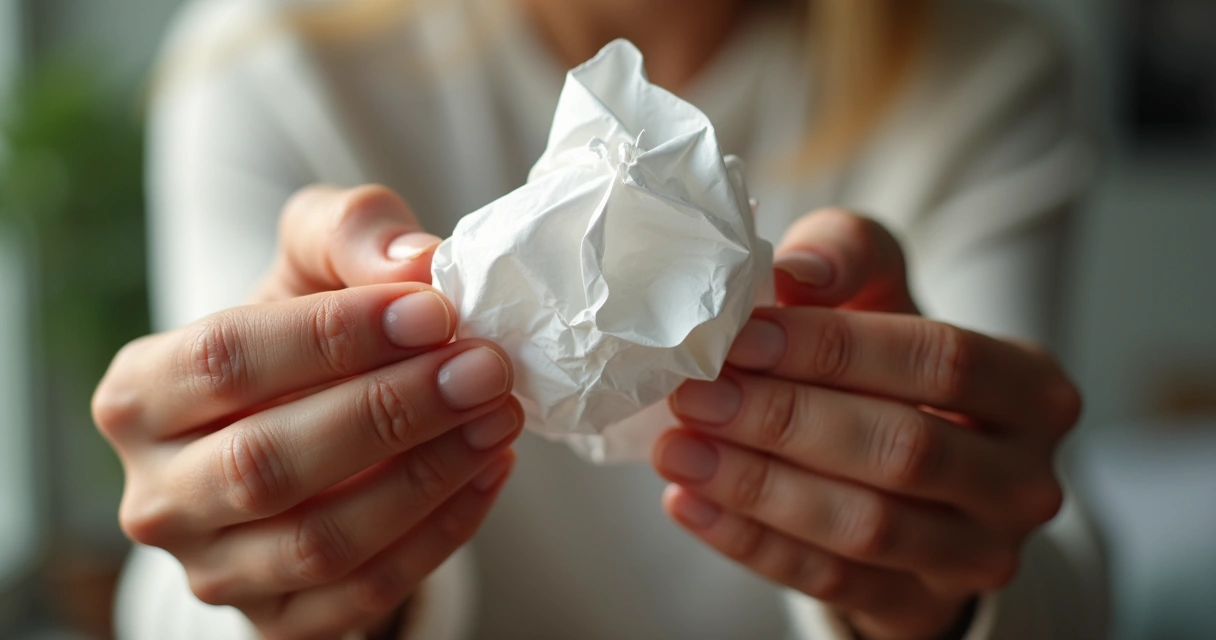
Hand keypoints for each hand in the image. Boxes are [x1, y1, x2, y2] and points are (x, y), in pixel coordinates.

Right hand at [93, 185, 518, 639]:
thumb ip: (352, 233)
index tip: (434, 312)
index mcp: (141, 394)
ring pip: (319, 543)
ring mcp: (214, 570)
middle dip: (391, 412)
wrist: (310, 418)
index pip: (226, 360)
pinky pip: (364, 595)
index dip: (336, 336)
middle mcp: (158, 494)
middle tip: (485, 369)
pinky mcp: (278, 622)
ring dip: (427, 477)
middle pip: (267, 462)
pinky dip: (441, 536)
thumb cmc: (307, 331)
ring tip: (500, 417)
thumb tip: (416, 264)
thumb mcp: (315, 257)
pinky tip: (491, 471)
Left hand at [654, 210, 1080, 639]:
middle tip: (694, 394)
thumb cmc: (892, 362)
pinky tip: (689, 502)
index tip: (741, 337)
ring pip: (867, 526)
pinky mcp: (922, 607)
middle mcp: (1024, 480)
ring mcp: (981, 555)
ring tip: (677, 448)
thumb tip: (795, 274)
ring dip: (759, 486)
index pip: (940, 362)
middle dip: (786, 419)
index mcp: (1032, 388)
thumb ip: (846, 256)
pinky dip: (751, 542)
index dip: (836, 349)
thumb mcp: (882, 290)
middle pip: (903, 448)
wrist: (913, 468)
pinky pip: (831, 581)